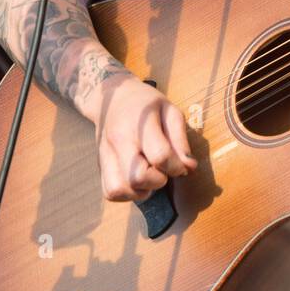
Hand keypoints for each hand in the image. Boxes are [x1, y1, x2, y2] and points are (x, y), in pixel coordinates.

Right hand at [91, 72, 197, 202]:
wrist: (112, 96)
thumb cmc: (146, 103)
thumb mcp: (170, 111)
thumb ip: (180, 139)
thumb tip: (189, 167)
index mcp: (138, 125)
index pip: (160, 156)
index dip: (177, 167)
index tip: (181, 164)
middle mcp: (118, 142)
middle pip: (137, 178)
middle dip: (158, 181)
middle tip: (163, 170)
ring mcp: (105, 155)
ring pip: (120, 189)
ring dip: (141, 190)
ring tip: (150, 176)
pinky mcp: (100, 166)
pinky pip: (111, 192)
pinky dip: (127, 194)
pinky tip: (137, 181)